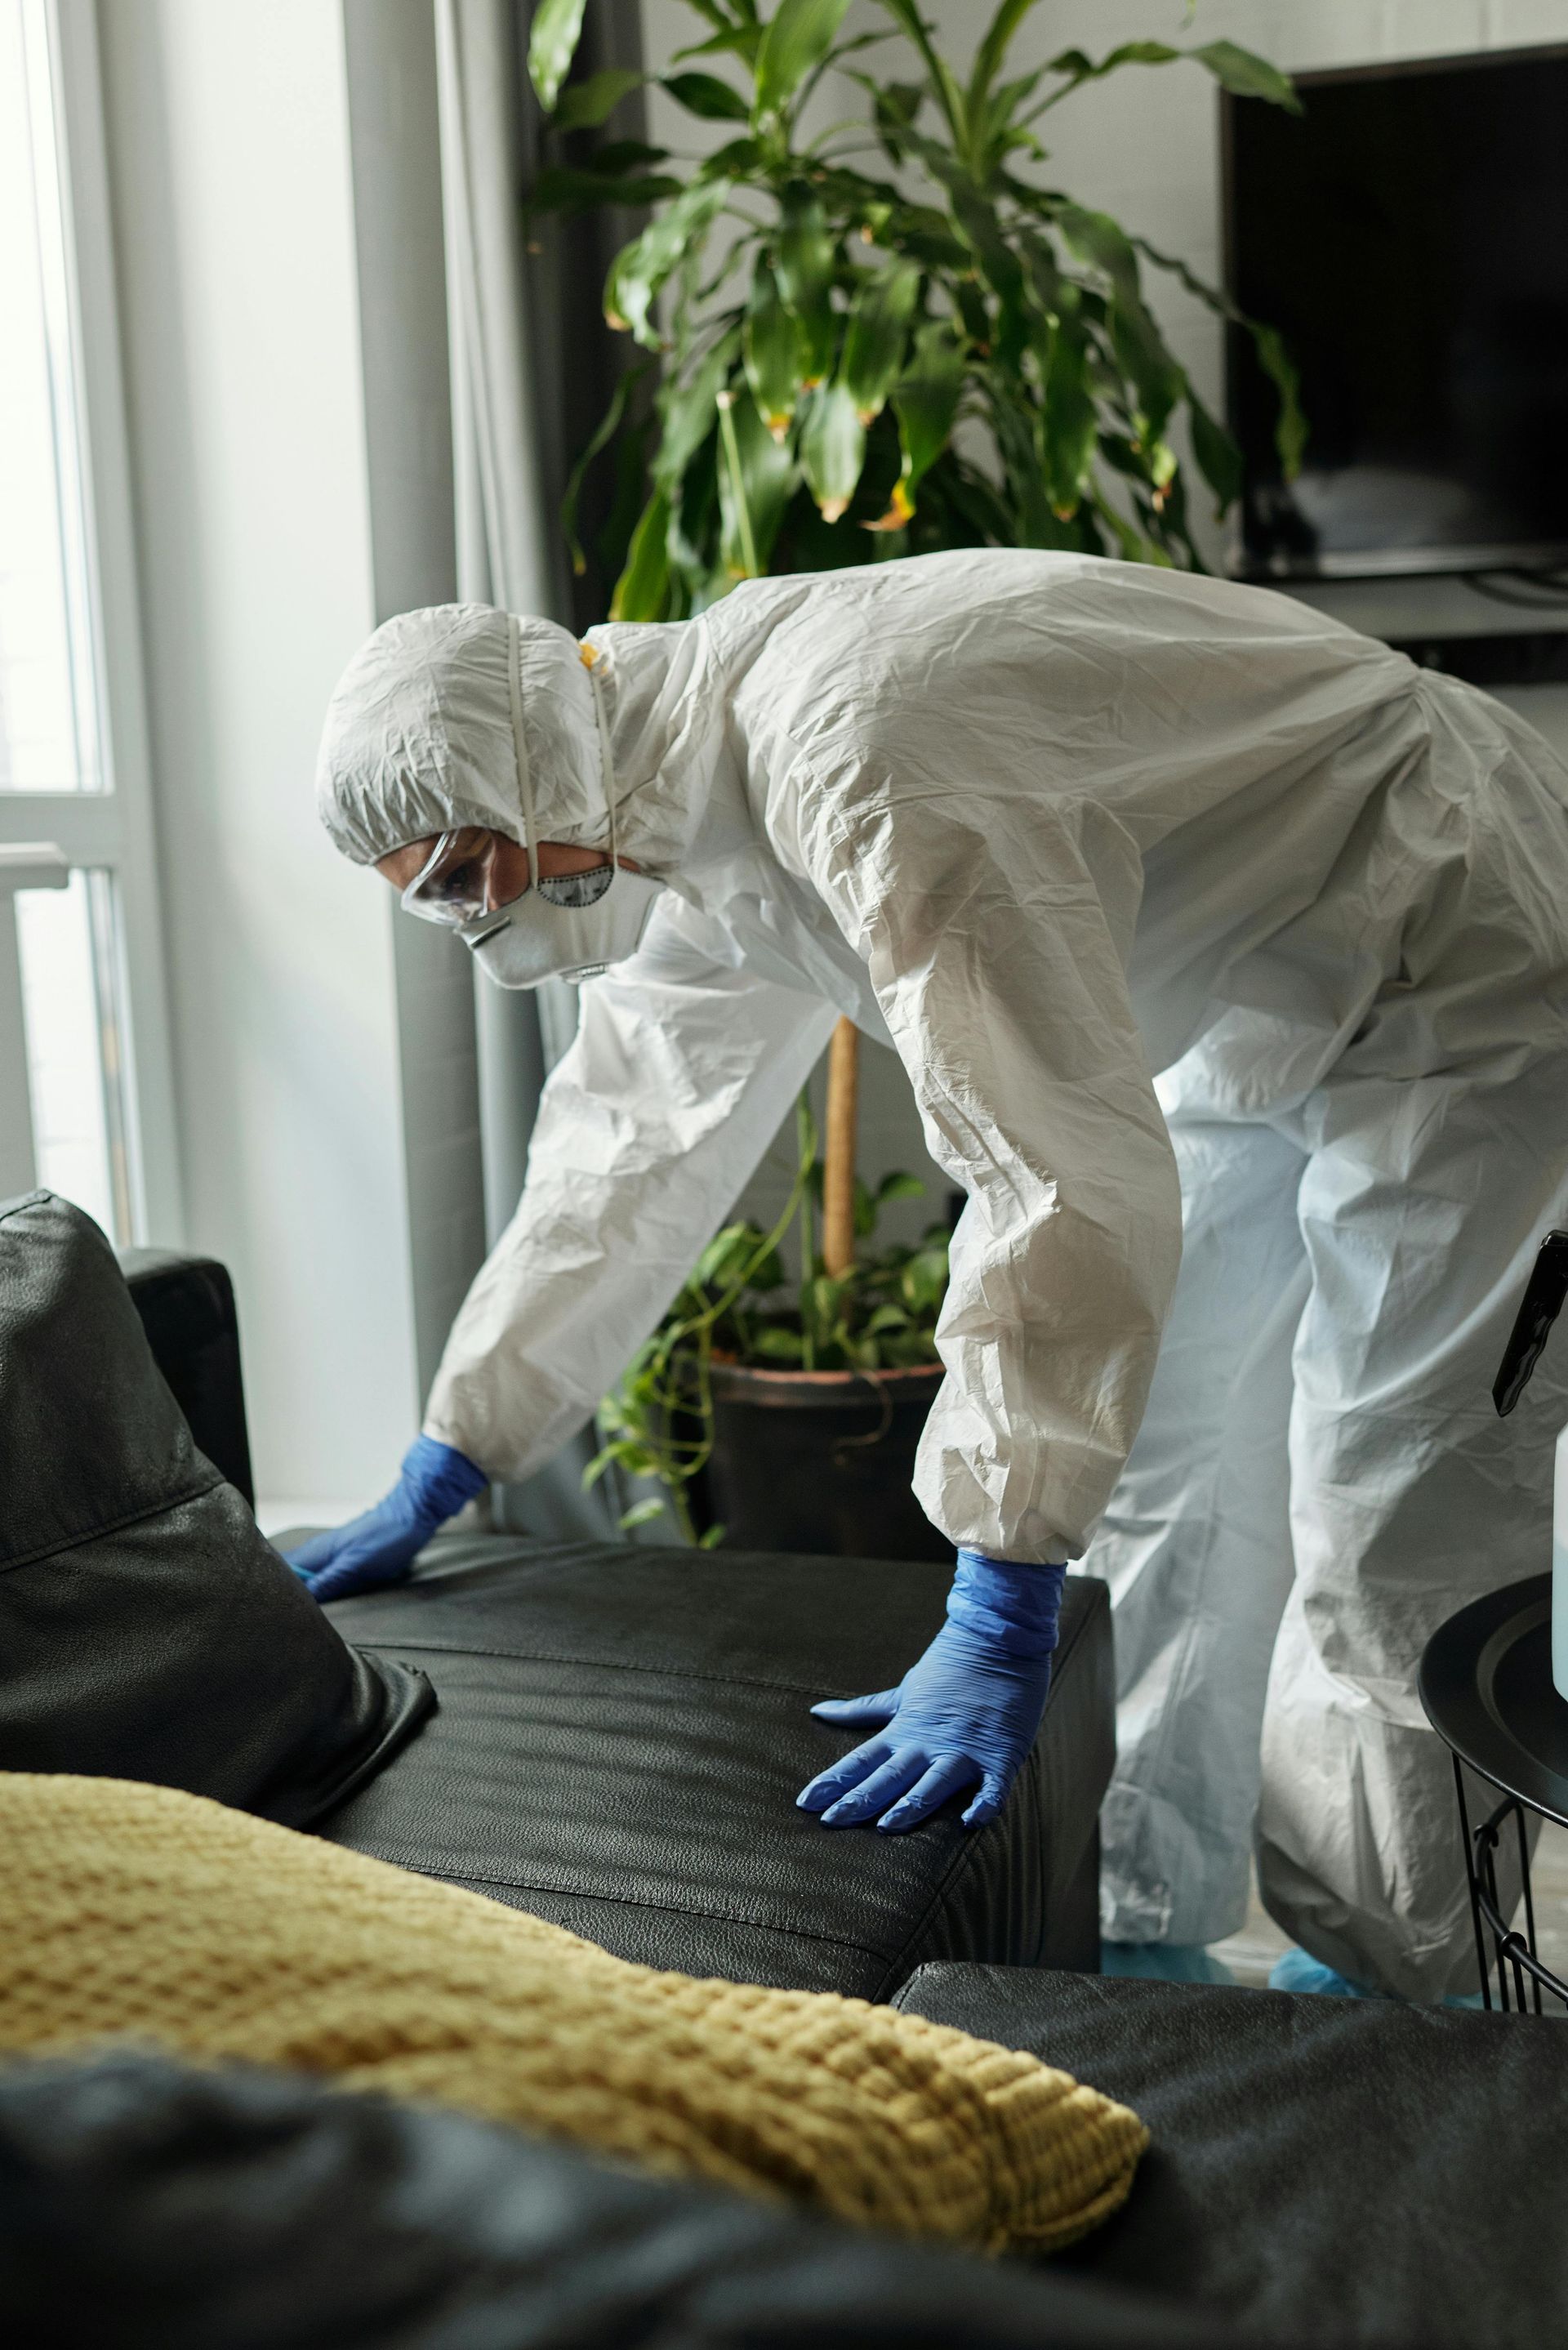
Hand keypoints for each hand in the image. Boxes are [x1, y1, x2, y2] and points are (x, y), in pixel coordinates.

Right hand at [283, 1436, 486, 1602]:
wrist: (413, 1517)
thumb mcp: (356, 1567)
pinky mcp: (347, 1558)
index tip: (283, 1609)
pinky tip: (337, 1598)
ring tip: (317, 1610)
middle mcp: (320, 1552)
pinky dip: (329, 1589)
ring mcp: (334, 1554)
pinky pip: (329, 1577)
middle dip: (295, 1596)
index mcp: (316, 1552)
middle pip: (294, 1577)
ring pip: (311, 1579)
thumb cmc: (387, 1538)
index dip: (279, 1590)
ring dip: (313, 1594)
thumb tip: (302, 1599)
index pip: (282, 1571)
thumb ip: (327, 1582)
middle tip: (300, 1615)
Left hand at [797, 1554, 1064, 1832]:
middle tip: (829, 1824)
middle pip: (888, 1776)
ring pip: (934, 1783)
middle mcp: (929, 1742)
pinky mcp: (1001, 1754)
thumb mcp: (902, 1691)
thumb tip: (816, 1711)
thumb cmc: (949, 1667)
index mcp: (904, 1729)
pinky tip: (971, 1821)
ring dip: (911, 1805)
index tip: (805, 1802)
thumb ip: (862, 1711)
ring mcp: (965, 1749)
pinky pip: (993, 1786)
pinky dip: (984, 1803)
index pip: (861, 1760)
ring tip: (886, 1827)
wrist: (998, 1637)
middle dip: (859, 1800)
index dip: (833, 1781)